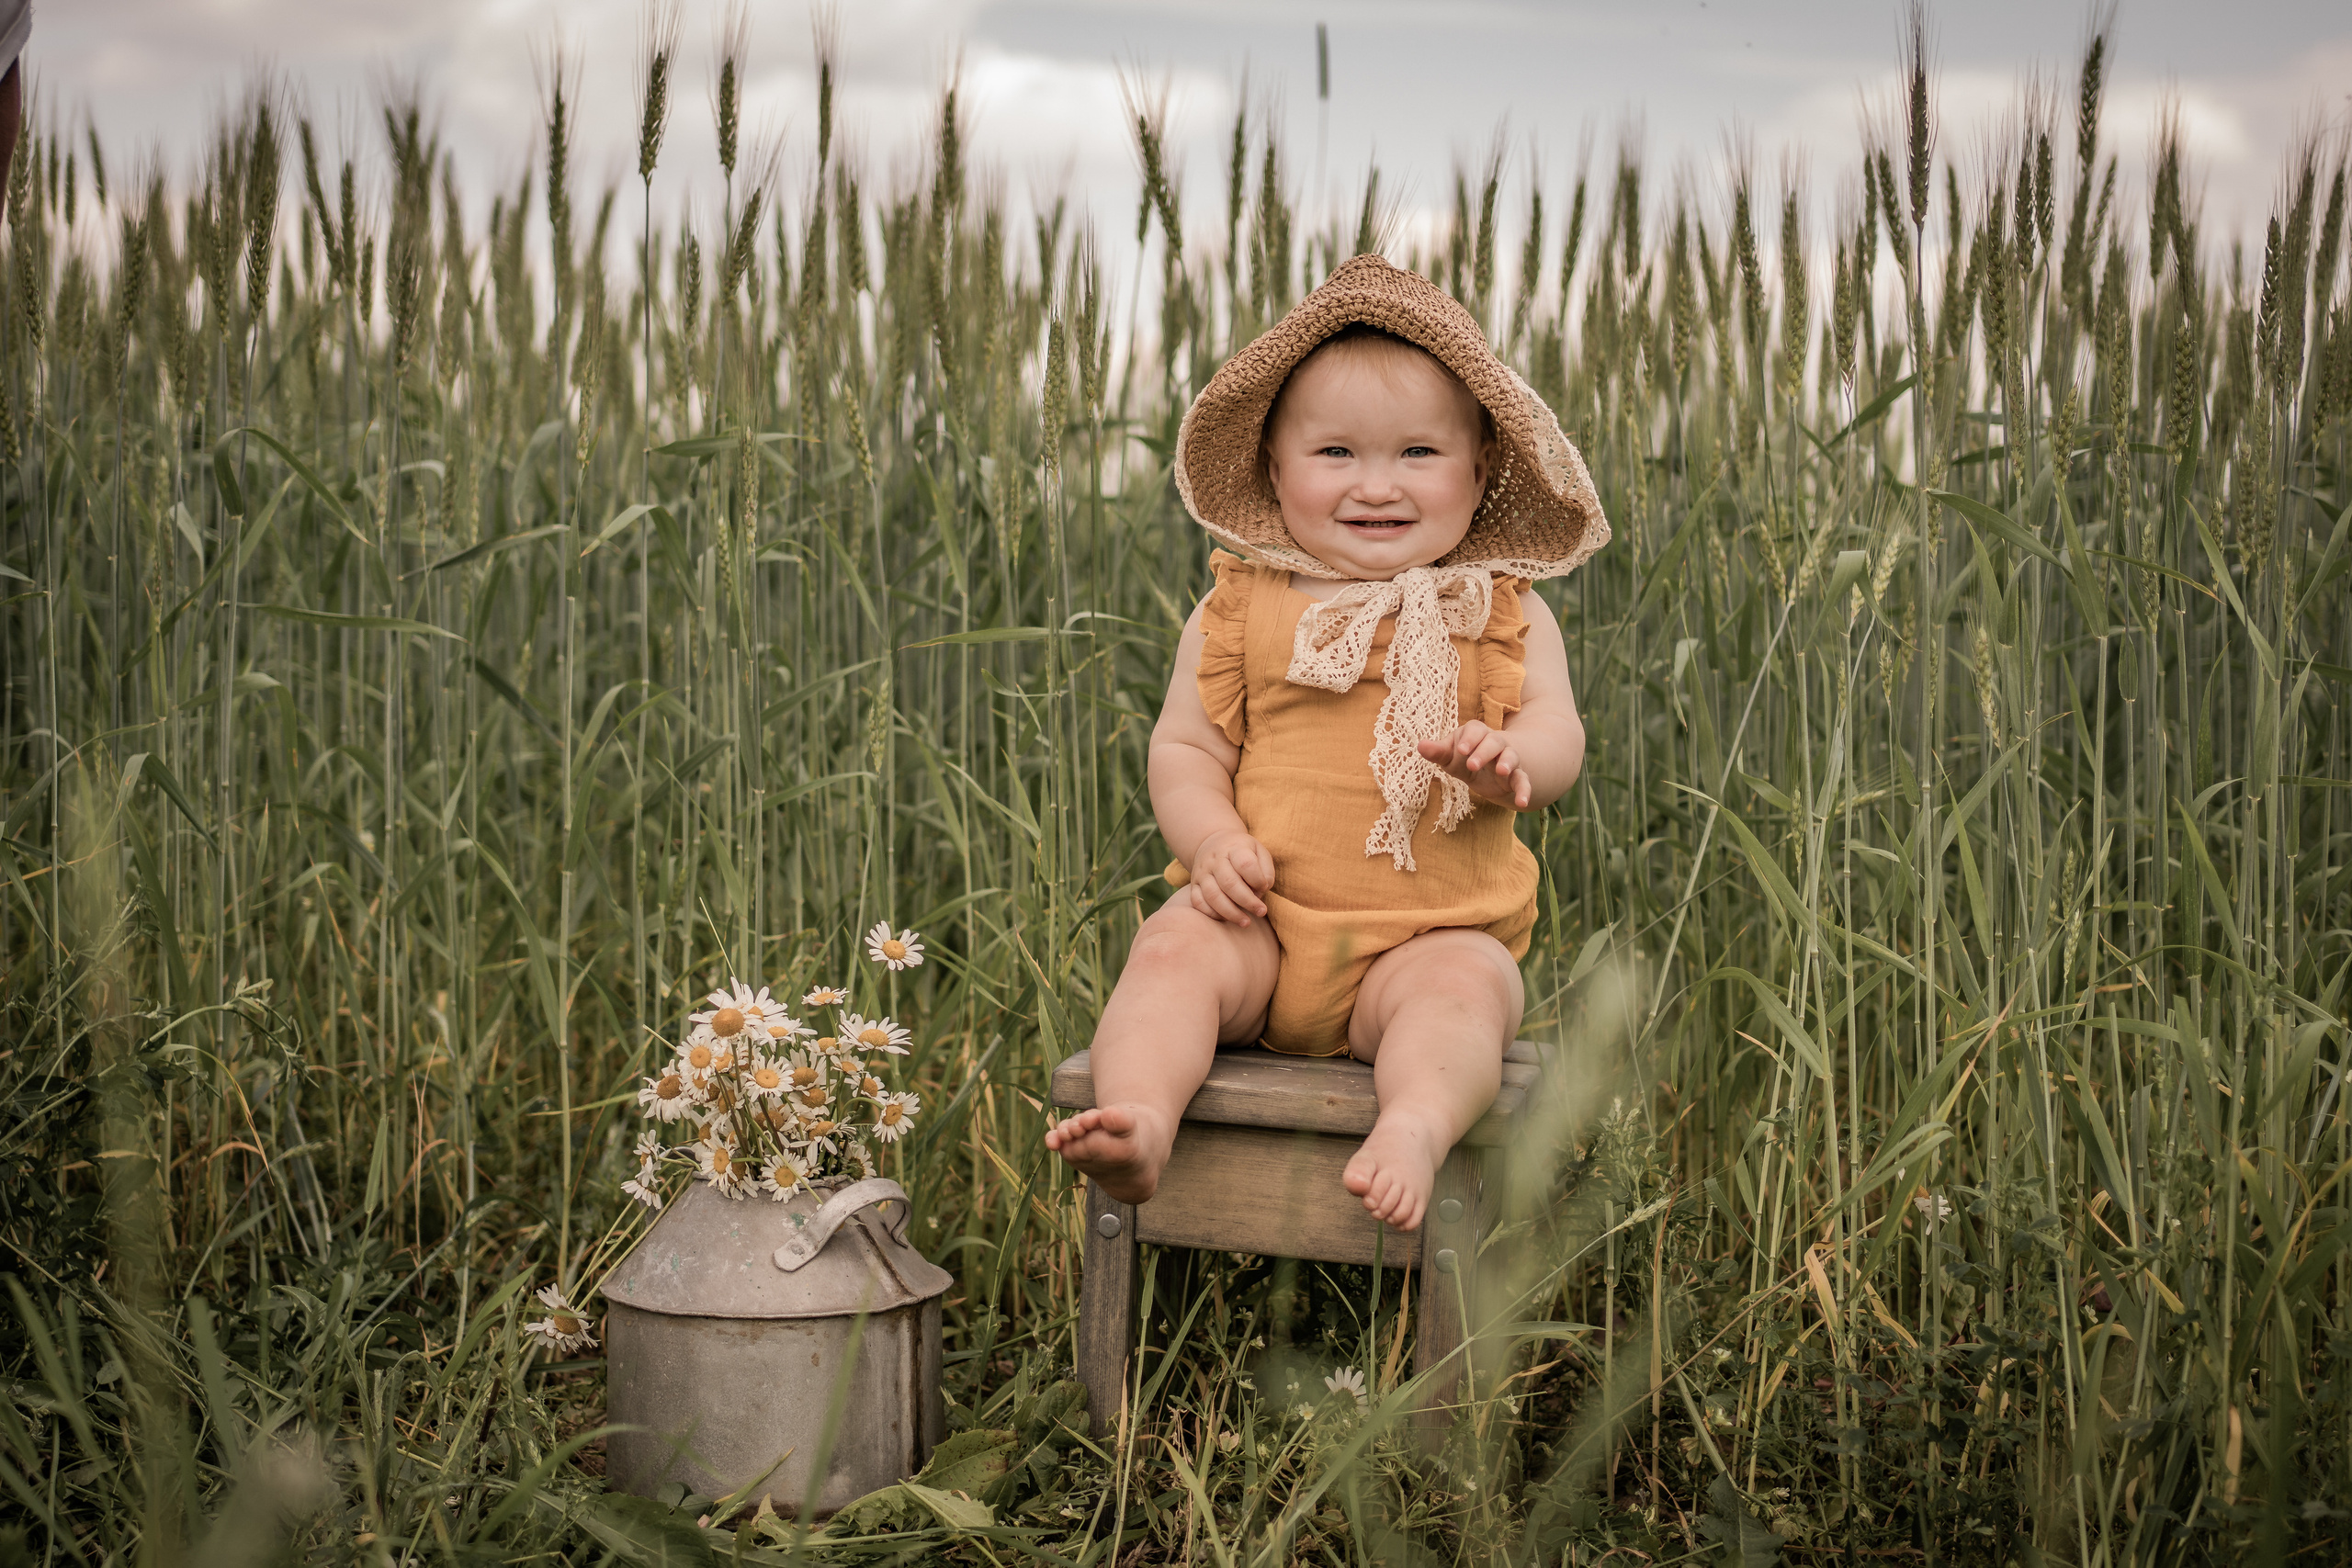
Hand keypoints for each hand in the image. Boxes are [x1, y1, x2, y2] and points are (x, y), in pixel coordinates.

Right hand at [1185, 829, 1275, 926]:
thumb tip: (1260, 891)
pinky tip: (1226, 918)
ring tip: (1246, 922)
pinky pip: (1198, 903)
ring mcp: (1202, 873)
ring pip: (1213, 896)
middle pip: (1229, 883)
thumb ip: (1265, 871)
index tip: (1264, 887)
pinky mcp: (1194, 885)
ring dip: (1231, 913)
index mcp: (1234, 848)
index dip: (1257, 879)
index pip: (1245, 864)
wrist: (1213, 843)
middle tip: (1261, 912)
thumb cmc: (1242, 852)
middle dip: (1248, 902)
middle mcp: (1215, 860)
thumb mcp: (1259, 852)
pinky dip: (1212, 914)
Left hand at [1418, 721, 1532, 808]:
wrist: (1489, 771)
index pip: (1475, 730)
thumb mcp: (1451, 757)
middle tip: (1472, 765)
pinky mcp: (1516, 776)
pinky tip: (1521, 802)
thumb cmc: (1465, 758)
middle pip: (1494, 741)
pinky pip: (1523, 781)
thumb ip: (1438, 752)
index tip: (1461, 750)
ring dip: (1508, 763)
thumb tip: (1420, 746)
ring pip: (1511, 756)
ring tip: (1502, 771)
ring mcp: (1508, 759)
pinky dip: (1524, 790)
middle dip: (1483, 752)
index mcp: (1477, 733)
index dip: (1469, 739)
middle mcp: (1495, 743)